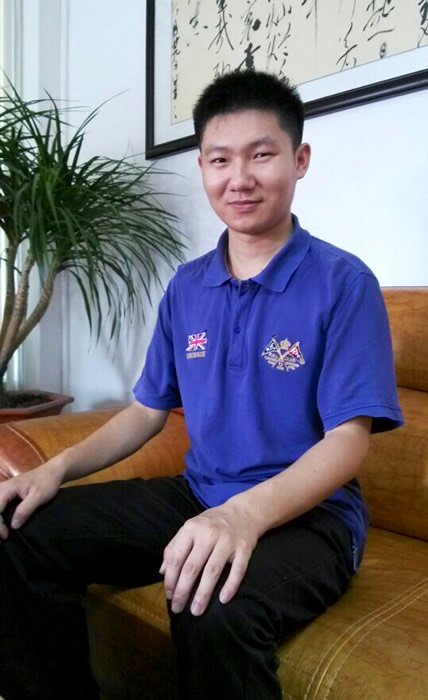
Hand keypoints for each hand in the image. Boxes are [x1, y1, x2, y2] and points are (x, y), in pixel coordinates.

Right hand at [0, 462, 63, 539]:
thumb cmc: (47, 482)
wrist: (53, 471)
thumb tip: (13, 526)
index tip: (5, 536)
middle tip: (3, 536)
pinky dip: (0, 516)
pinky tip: (4, 525)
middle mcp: (2, 488)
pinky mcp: (7, 493)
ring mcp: (4, 490)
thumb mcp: (38, 497)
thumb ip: (25, 510)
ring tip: (3, 532)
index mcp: (7, 488)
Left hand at [159, 500, 259, 615]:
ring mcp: (227, 541)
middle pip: (192, 567)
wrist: (244, 512)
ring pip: (212, 571)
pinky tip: (223, 600)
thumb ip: (174, 547)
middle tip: (178, 608)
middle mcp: (209, 533)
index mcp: (192, 528)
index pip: (176, 557)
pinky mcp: (244, 548)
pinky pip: (237, 570)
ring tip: (196, 610)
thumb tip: (162, 572)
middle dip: (183, 590)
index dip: (171, 579)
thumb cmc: (212, 523)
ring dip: (203, 593)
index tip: (169, 595)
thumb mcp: (191, 527)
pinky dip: (230, 586)